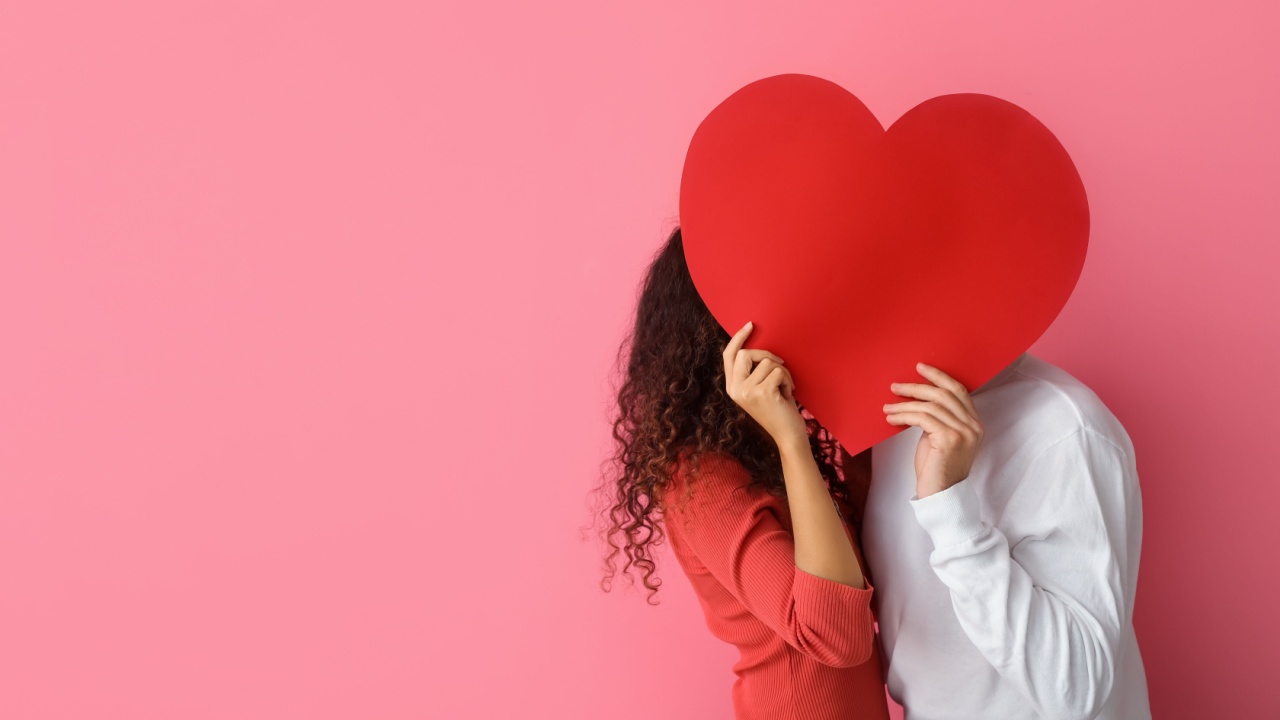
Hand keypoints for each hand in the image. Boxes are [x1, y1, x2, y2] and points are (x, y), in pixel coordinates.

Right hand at [722, 321, 804, 447]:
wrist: (788, 435)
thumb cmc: (778, 410)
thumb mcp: (758, 390)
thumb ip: (752, 373)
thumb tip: (756, 347)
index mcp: (732, 387)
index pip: (728, 356)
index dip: (738, 338)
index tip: (750, 325)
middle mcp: (735, 389)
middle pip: (745, 354)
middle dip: (767, 355)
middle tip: (781, 364)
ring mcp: (747, 391)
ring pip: (766, 362)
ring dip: (783, 372)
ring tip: (785, 389)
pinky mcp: (762, 393)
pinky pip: (778, 371)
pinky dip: (788, 380)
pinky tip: (787, 394)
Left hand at [883, 362, 984, 498]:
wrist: (941, 495)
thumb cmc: (937, 468)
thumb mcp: (940, 438)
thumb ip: (938, 419)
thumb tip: (917, 399)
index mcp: (975, 423)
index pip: (958, 391)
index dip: (939, 377)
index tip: (920, 368)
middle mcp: (974, 426)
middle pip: (944, 394)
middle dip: (917, 386)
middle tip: (896, 385)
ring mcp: (964, 432)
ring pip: (931, 405)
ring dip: (905, 403)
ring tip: (887, 406)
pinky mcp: (949, 439)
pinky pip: (922, 417)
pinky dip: (904, 415)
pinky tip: (891, 418)